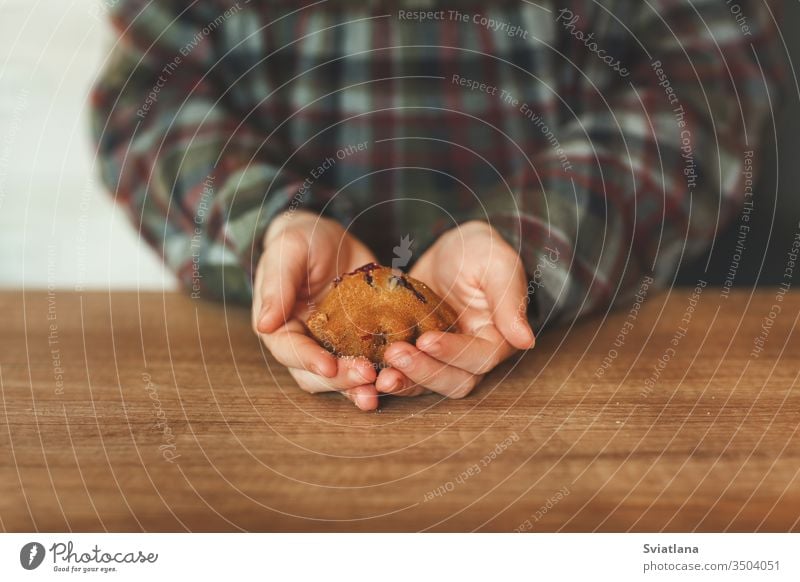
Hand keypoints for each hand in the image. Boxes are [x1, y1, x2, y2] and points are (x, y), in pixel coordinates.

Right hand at [252, 210, 378, 410]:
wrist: (332, 240)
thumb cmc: (303, 241)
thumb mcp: (289, 252)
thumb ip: (277, 285)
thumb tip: (265, 324)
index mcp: (281, 326)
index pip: (290, 351)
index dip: (309, 361)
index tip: (329, 366)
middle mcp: (305, 344)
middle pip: (317, 375)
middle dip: (341, 379)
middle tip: (366, 375)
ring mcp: (333, 348)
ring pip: (343, 379)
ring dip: (361, 387)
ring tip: (383, 386)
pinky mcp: (360, 344)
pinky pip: (370, 366)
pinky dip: (382, 375)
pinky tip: (400, 377)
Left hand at [375, 221, 534, 398]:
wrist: (448, 253)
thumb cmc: (478, 252)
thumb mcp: (496, 264)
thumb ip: (509, 299)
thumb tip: (525, 339)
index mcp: (497, 339)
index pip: (479, 358)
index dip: (454, 352)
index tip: (427, 339)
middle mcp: (471, 359)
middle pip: (453, 381)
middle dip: (423, 371)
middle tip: (394, 354)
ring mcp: (441, 362)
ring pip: (426, 386)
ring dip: (402, 381)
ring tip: (376, 372)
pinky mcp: (415, 359)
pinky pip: (401, 376)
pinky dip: (384, 377)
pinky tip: (363, 370)